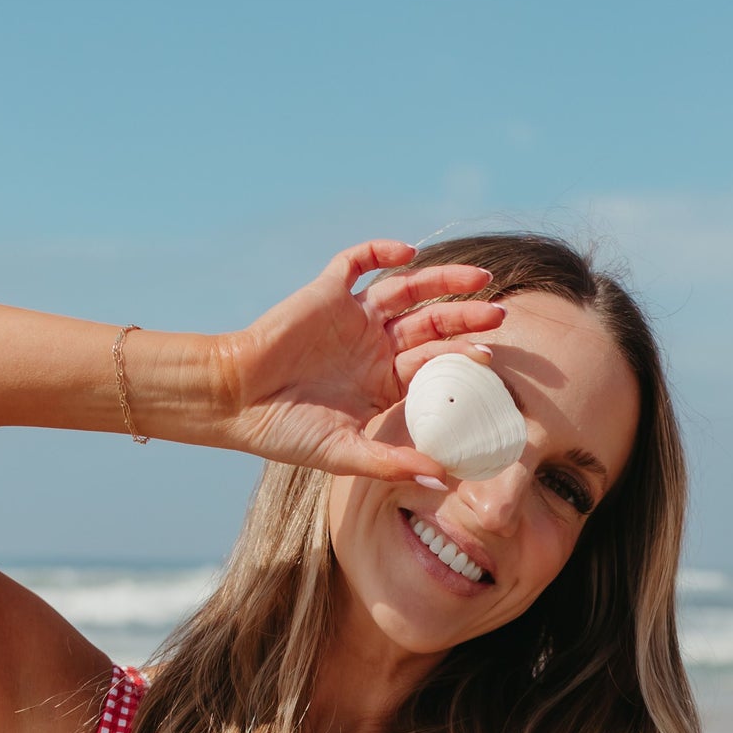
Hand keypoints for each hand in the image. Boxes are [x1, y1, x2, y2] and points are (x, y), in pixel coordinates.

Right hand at [213, 238, 505, 481]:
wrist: (234, 401)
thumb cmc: (285, 433)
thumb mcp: (344, 454)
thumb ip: (394, 463)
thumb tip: (446, 480)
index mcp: (383, 383)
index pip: (432, 364)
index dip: (459, 360)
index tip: (488, 359)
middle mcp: (374, 346)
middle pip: (431, 323)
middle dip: (465, 318)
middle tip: (498, 314)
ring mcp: (352, 317)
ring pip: (407, 289)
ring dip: (442, 280)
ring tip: (478, 277)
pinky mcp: (326, 293)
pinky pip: (357, 262)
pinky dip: (380, 252)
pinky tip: (408, 253)